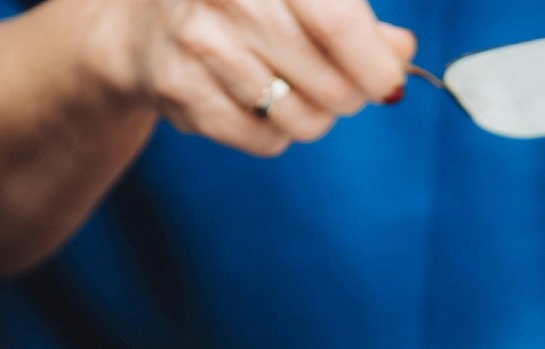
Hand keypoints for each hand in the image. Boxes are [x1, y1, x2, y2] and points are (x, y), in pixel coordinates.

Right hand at [85, 0, 414, 155]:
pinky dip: (275, 130)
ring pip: (304, 119)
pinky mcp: (180, 90)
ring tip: (290, 86)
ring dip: (313, 114)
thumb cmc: (241, 2)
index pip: (337, 21)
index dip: (374, 63)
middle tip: (341, 85)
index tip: (388, 82)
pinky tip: (253, 99)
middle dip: (351, 95)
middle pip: (330, 82)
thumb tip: (399, 53)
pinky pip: (266, 140)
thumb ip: (352, 16)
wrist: (145, 23)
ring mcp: (200, 43)